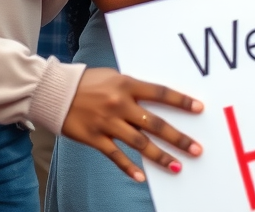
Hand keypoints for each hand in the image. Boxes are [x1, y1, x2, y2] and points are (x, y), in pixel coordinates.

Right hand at [62, 68, 202, 181]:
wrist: (55, 92)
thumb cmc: (89, 81)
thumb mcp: (115, 77)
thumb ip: (134, 88)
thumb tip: (154, 99)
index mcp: (128, 84)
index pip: (161, 93)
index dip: (181, 101)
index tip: (199, 108)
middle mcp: (120, 104)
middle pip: (155, 123)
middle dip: (178, 137)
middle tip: (196, 149)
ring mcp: (108, 123)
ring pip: (139, 143)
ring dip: (160, 156)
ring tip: (177, 166)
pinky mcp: (94, 138)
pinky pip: (115, 155)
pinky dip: (128, 167)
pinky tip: (141, 177)